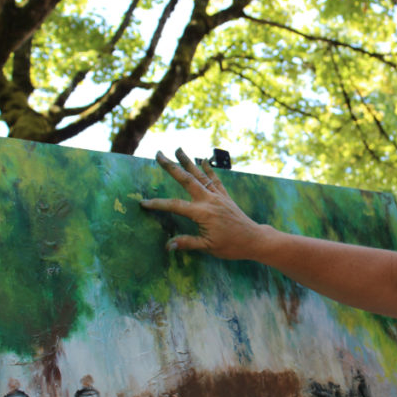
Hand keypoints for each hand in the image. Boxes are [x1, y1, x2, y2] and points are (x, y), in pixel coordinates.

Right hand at [140, 148, 261, 259]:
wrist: (254, 239)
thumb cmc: (231, 246)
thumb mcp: (208, 247)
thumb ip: (188, 243)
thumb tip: (168, 245)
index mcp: (202, 213)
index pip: (175, 206)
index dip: (158, 204)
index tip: (143, 203)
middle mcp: (209, 200)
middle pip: (186, 180)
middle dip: (171, 167)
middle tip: (159, 154)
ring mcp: (218, 196)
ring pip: (200, 175)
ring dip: (188, 161)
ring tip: (178, 149)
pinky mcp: (225, 196)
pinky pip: (215, 180)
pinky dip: (208, 169)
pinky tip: (202, 160)